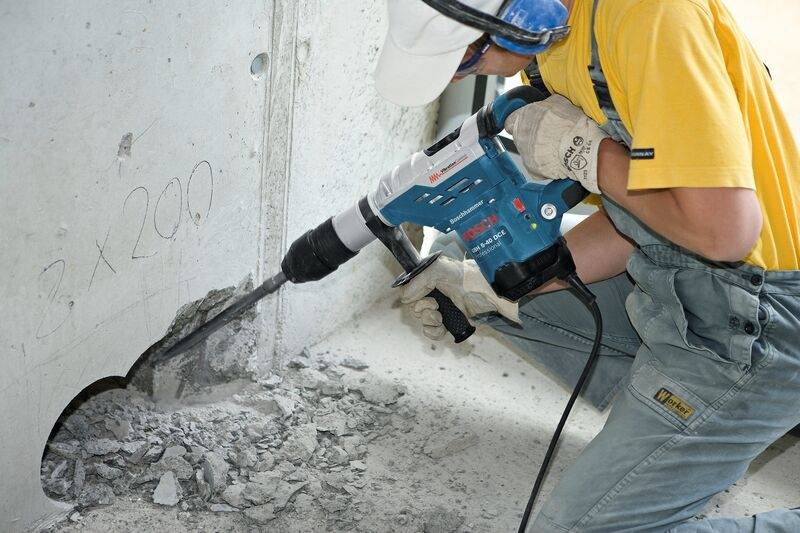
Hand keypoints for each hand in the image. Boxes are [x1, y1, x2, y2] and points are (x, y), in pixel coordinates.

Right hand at [400, 256, 518, 339]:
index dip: (413, 298)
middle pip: (414, 308)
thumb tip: (405, 298)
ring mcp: (441, 308)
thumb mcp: (440, 269)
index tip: (427, 298)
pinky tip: (442, 329)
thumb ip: (419, 280)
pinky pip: (432, 331)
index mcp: (428, 279)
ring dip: (429, 322)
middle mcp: (433, 293)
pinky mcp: (449, 321)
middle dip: (424, 311)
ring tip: (441, 319)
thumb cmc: (468, 278)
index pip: (409, 292)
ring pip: (422, 321)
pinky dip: (434, 332)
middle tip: (436, 307)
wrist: (489, 294)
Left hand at [505, 94, 608, 193]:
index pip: (510, 121)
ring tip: (556, 146)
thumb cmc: (572, 126)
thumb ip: (545, 104)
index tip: (526, 122)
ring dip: (539, 149)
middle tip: (549, 134)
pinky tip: (557, 158)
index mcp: (523, 118)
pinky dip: (545, 164)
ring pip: (529, 152)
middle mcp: (520, 137)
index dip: (519, 121)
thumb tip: (545, 104)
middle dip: (532, 135)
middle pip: (521, 136)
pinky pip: (536, 166)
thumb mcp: (558, 101)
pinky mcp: (533, 170)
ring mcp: (525, 155)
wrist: (581, 150)